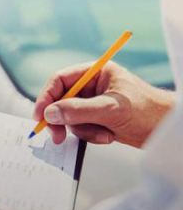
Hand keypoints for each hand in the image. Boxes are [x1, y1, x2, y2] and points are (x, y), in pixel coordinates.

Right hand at [34, 62, 174, 147]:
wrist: (167, 129)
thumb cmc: (148, 111)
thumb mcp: (110, 109)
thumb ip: (78, 110)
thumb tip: (50, 113)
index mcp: (96, 73)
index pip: (60, 80)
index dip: (47, 97)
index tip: (40, 116)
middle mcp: (92, 86)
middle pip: (61, 100)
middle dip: (61, 119)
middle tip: (57, 136)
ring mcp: (94, 103)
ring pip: (70, 118)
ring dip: (83, 130)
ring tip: (103, 134)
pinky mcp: (97, 119)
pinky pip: (80, 128)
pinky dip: (91, 135)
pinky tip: (108, 136)